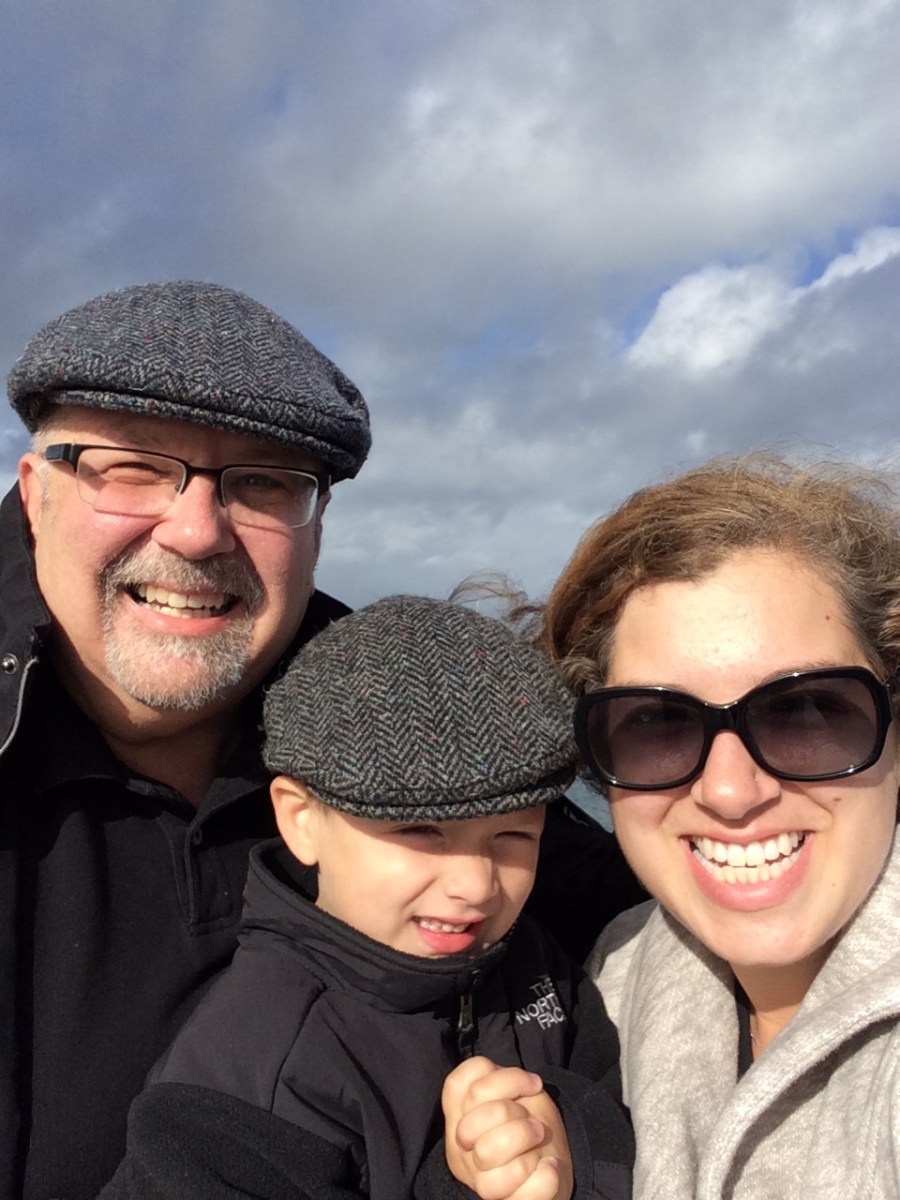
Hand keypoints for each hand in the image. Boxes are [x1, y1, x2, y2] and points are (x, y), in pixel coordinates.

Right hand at [442, 1057, 573, 1199]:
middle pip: (472, 1122)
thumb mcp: (517, 1093)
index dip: (503, 1079)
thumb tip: (524, 1084)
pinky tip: (549, 1166)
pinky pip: (522, 1194)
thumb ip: (501, 1082)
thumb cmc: (528, 1124)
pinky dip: (544, 1177)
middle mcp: (462, 1152)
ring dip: (525, 1140)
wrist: (552, 1162)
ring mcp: (482, 1182)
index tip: (532, 1085)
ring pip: (488, 1151)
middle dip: (515, 1112)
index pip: (457, 1085)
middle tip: (533, 1121)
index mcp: (457, 1119)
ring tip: (539, 1140)